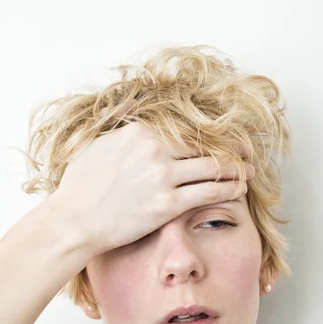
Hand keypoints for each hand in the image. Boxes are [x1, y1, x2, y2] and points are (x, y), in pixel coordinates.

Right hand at [49, 122, 254, 256]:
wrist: (74, 220)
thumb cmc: (81, 185)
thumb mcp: (98, 143)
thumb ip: (121, 121)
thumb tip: (134, 103)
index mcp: (140, 132)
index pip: (189, 126)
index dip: (215, 132)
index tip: (227, 137)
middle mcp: (155, 149)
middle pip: (207, 143)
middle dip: (233, 148)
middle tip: (247, 153)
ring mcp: (162, 177)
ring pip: (214, 167)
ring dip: (237, 169)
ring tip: (248, 172)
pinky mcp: (167, 205)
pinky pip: (209, 192)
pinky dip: (230, 189)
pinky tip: (239, 189)